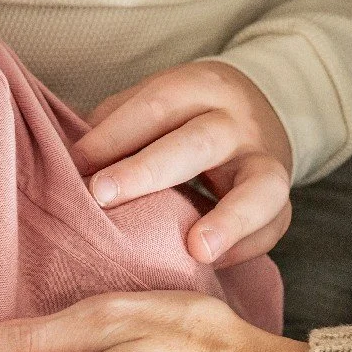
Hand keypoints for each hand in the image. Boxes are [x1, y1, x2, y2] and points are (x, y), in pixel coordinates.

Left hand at [77, 62, 292, 267]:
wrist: (257, 112)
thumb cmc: (181, 117)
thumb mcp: (150, 104)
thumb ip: (112, 128)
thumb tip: (68, 165)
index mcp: (200, 87)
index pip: (156, 105)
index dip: (113, 134)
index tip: (76, 165)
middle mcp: (238, 120)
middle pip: (199, 142)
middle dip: (148, 170)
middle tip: (102, 196)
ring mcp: (268, 159)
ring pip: (260, 186)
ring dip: (228, 219)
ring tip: (196, 249)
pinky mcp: (282, 201)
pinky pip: (274, 225)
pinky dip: (246, 246)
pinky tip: (212, 264)